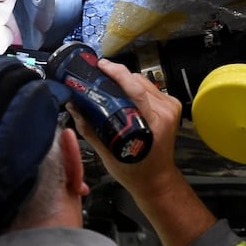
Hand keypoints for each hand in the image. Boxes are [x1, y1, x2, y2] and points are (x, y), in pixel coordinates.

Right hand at [68, 58, 185, 198]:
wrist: (157, 179)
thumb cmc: (135, 171)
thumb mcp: (108, 153)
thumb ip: (89, 128)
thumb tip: (73, 106)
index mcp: (153, 124)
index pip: (136, 89)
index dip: (117, 73)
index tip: (101, 66)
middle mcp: (165, 112)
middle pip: (138, 81)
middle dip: (117, 76)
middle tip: (98, 76)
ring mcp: (171, 107)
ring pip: (144, 81)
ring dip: (126, 81)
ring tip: (109, 85)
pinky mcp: (172, 105)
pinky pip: (150, 88)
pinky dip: (136, 88)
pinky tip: (124, 95)